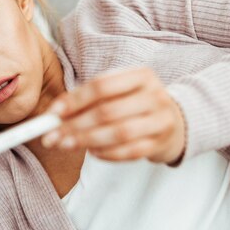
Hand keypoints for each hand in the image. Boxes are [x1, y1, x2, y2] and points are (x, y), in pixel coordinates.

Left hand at [41, 67, 186, 163]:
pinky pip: (129, 152)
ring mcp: (161, 120)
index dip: (75, 100)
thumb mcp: (119, 91)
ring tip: (66, 145)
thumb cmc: (136, 104)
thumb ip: (88, 99)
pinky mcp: (160, 143)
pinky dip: (107, 153)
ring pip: (119, 133)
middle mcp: (155, 95)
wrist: (175, 121)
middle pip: (108, 111)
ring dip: (87, 140)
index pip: (102, 85)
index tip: (53, 113)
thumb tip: (54, 114)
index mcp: (141, 75)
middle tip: (53, 136)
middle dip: (76, 125)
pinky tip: (92, 152)